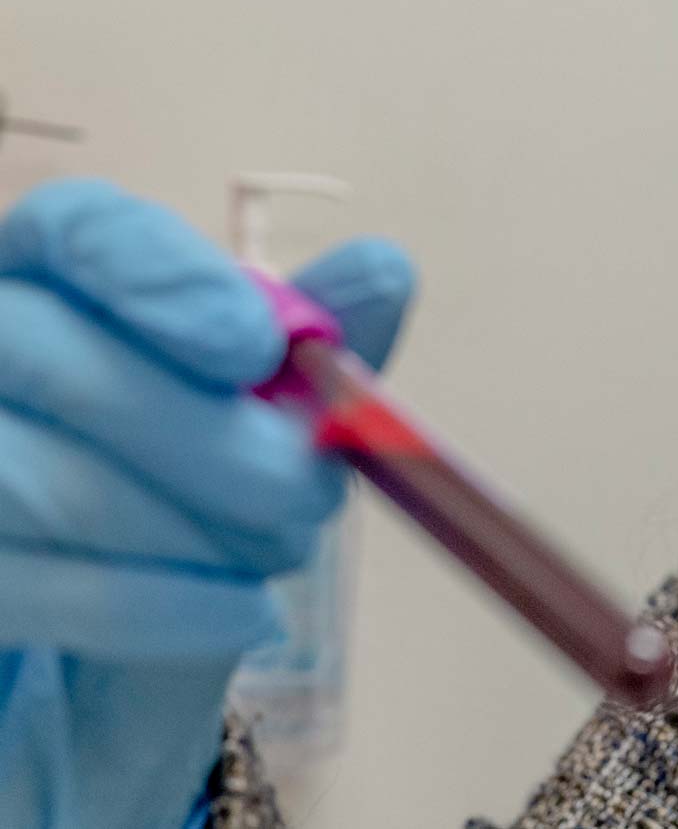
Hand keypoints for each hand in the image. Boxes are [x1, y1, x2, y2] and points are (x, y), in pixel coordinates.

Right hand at [0, 178, 414, 828]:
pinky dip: (156, 603)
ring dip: (185, 521)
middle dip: (202, 427)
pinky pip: (29, 583)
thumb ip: (304, 358)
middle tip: (310, 486)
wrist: (92, 707)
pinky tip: (240, 614)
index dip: (161, 272)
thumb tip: (382, 269)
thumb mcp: (246, 446)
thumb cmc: (168, 542)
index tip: (259, 344)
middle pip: (46, 349)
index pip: (72, 230)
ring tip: (275, 552)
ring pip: (33, 475)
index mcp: (45, 298)